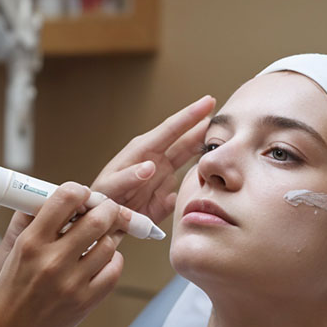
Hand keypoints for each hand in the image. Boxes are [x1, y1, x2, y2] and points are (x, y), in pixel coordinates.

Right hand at [0, 182, 129, 326]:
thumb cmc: (13, 287)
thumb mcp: (19, 249)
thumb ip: (43, 224)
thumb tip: (74, 198)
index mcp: (31, 242)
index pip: (64, 199)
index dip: (79, 191)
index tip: (82, 195)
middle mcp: (52, 261)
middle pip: (96, 220)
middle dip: (107, 210)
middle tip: (106, 210)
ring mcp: (71, 283)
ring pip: (108, 245)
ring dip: (108, 238)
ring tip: (99, 240)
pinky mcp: (85, 302)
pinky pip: (113, 271)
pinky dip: (113, 261)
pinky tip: (102, 260)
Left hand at [90, 95, 215, 223]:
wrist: (102, 224)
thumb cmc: (100, 200)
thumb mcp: (109, 188)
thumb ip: (127, 177)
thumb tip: (150, 167)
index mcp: (142, 151)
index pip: (171, 129)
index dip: (191, 115)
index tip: (209, 101)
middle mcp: (155, 160)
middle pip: (185, 141)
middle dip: (204, 128)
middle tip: (226, 119)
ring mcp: (162, 178)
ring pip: (189, 161)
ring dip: (204, 153)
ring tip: (224, 145)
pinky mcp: (166, 197)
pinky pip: (184, 189)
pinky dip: (197, 183)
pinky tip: (209, 180)